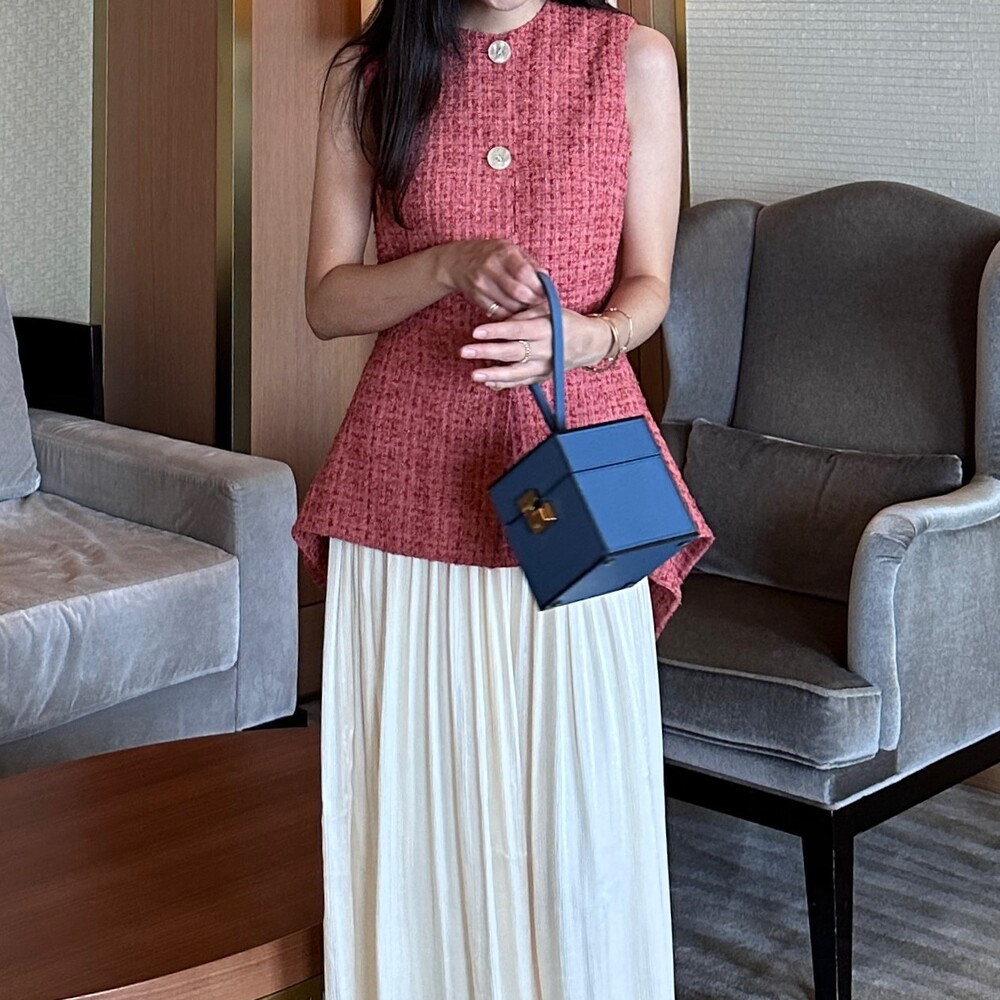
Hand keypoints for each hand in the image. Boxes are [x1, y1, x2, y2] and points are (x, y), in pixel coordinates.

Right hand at [439, 240, 545, 318]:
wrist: (457, 262)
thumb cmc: (490, 254)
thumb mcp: (510, 250)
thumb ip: (529, 263)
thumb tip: (546, 279)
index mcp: (503, 253)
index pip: (525, 273)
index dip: (538, 286)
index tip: (546, 293)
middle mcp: (491, 267)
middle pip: (518, 292)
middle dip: (532, 301)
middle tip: (540, 303)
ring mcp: (482, 284)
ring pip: (509, 305)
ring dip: (523, 310)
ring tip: (528, 306)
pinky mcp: (476, 298)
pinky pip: (498, 313)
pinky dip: (510, 315)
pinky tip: (515, 311)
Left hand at [460, 304, 613, 388]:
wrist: (588, 343)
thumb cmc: (564, 322)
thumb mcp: (549, 309)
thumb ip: (526, 311)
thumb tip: (502, 314)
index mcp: (546, 329)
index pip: (517, 329)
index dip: (496, 331)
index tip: (476, 331)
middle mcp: (545, 350)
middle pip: (512, 352)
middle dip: (487, 352)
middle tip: (465, 351)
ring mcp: (544, 367)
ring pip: (516, 373)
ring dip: (493, 374)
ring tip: (473, 374)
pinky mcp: (542, 377)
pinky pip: (521, 383)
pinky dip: (504, 384)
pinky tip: (487, 382)